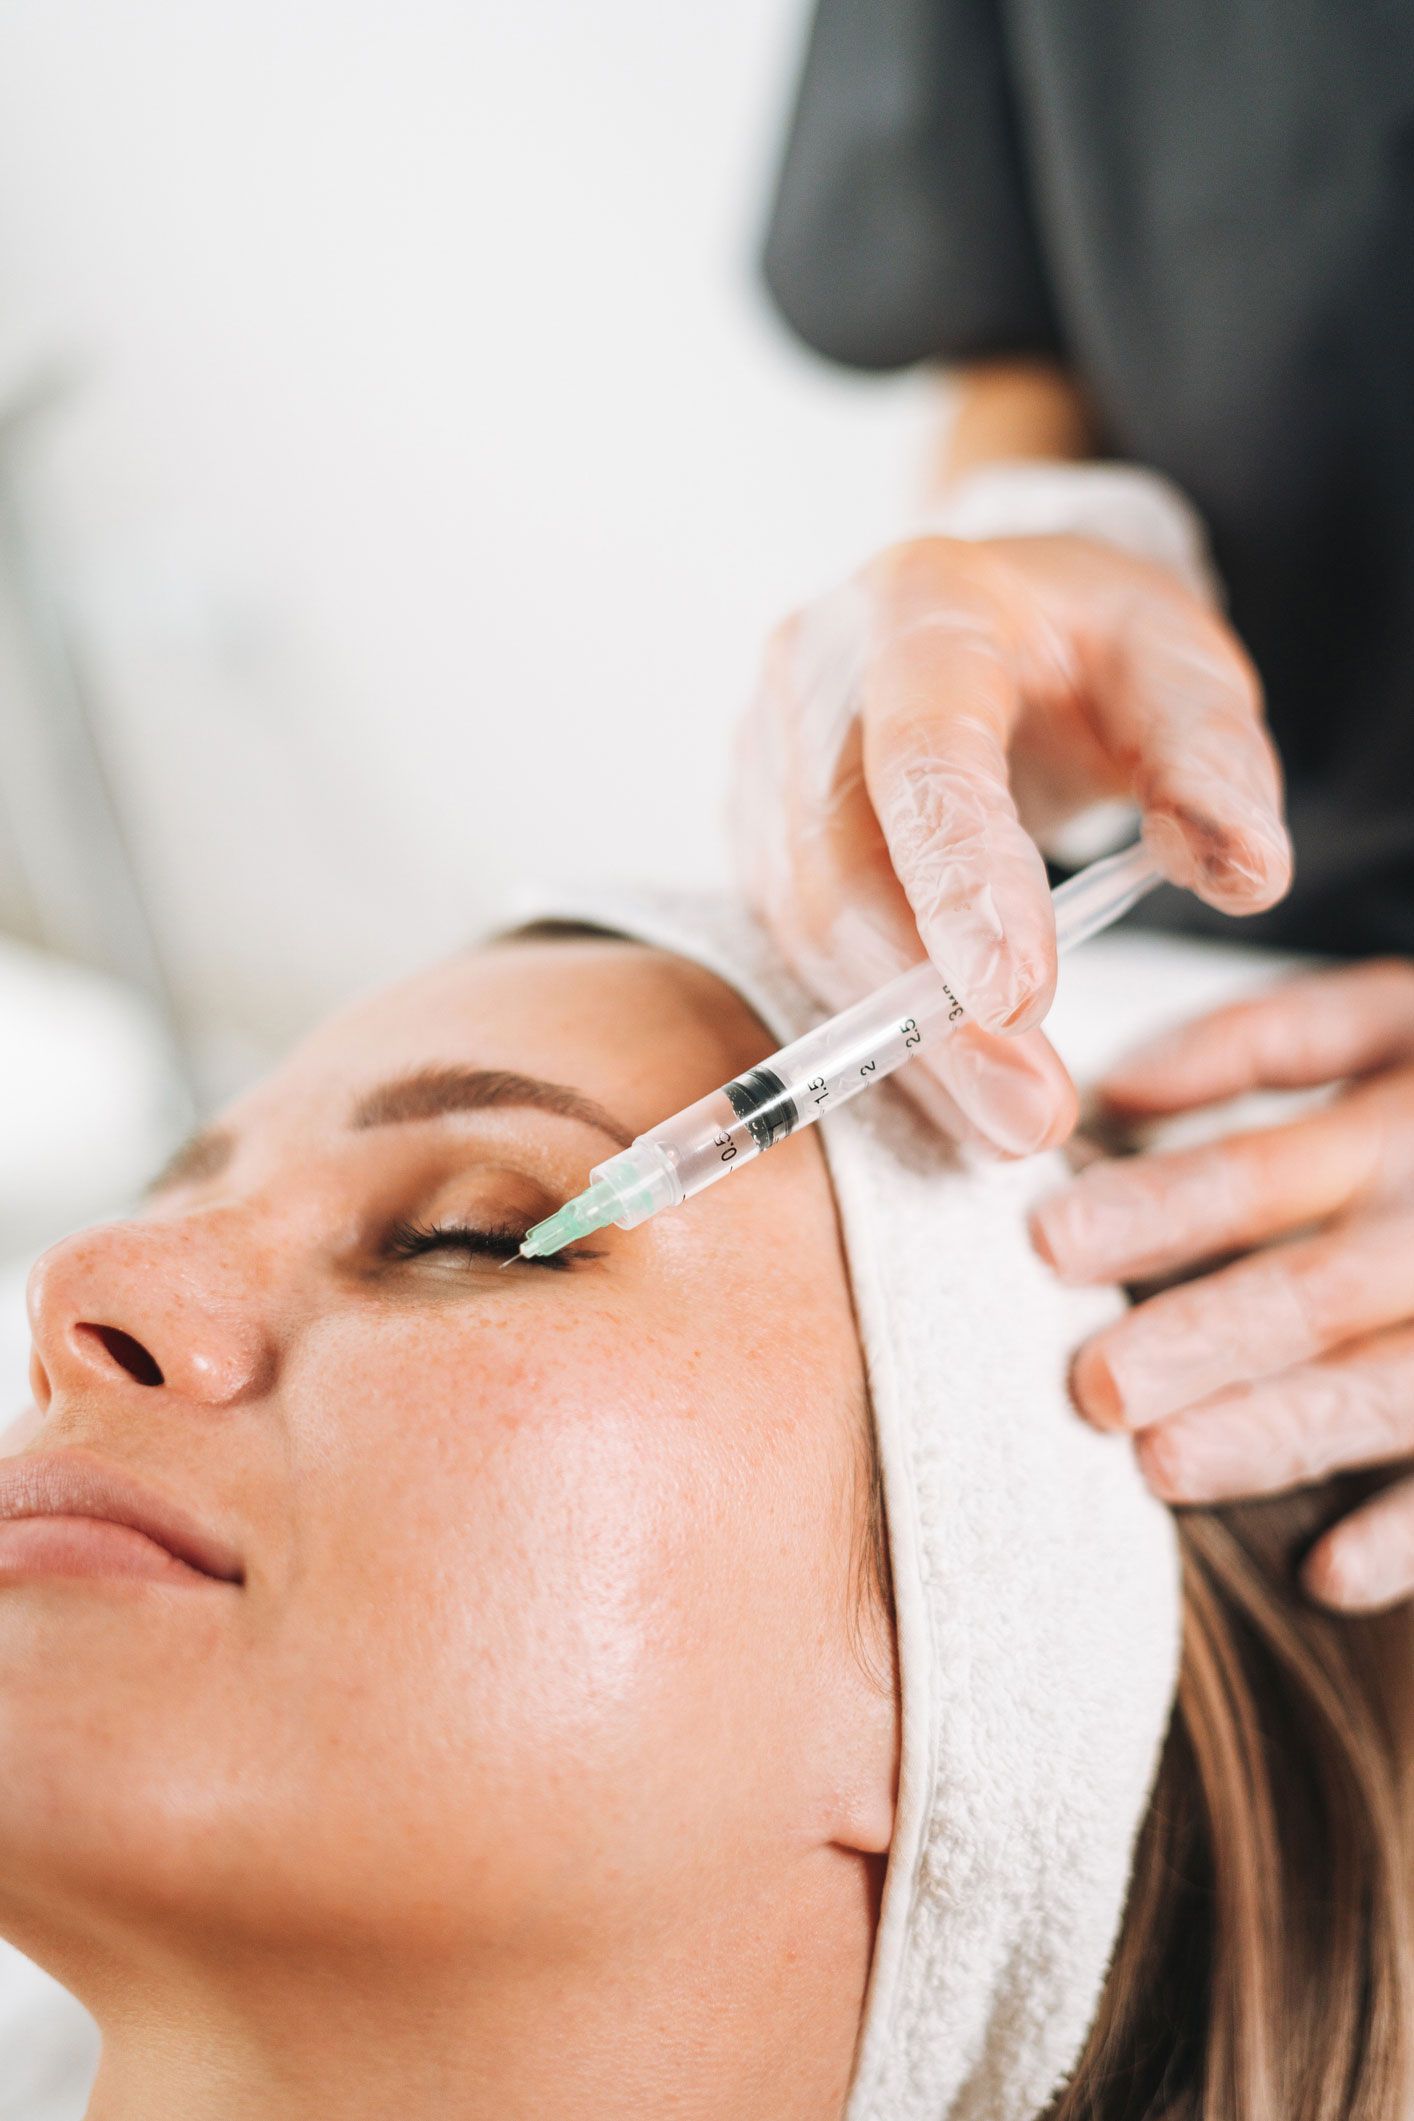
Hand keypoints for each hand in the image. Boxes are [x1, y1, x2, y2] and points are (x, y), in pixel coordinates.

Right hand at [730, 534, 1291, 1154]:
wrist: (990, 618)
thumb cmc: (1084, 646)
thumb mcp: (1178, 667)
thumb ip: (1212, 762)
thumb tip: (1248, 873)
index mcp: (924, 609)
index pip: (925, 755)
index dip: (959, 882)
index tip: (1019, 1000)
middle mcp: (813, 676)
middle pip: (839, 869)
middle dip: (930, 1012)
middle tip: (1033, 1117)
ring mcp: (766, 759)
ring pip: (806, 927)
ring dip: (903, 1044)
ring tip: (1011, 1123)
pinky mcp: (757, 831)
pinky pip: (799, 948)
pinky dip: (875, 1030)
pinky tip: (955, 1087)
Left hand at [1029, 959, 1413, 1610]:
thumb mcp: (1394, 1015)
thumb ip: (1262, 1042)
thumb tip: (1115, 1094)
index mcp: (1406, 1121)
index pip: (1269, 1169)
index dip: (1162, 1206)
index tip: (1050, 1243)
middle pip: (1323, 1288)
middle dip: (1210, 1337)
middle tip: (1097, 1385)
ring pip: (1391, 1387)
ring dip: (1283, 1433)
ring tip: (1166, 1467)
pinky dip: (1411, 1533)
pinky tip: (1327, 1576)